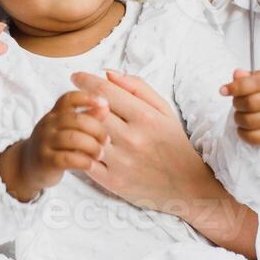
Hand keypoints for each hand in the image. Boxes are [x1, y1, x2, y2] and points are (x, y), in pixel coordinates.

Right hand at [2, 91, 109, 200]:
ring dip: (92, 147)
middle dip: (97, 130)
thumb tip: (105, 107)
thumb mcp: (67, 129)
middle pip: (77, 120)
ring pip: (74, 139)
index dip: (88, 98)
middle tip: (106, 140)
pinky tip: (90, 164)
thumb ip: (86, 117)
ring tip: (99, 154)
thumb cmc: (54, 146)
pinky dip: (84, 161)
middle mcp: (47, 125)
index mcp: (54, 114)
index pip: (69, 98)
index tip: (105, 103)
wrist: (27, 166)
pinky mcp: (45, 161)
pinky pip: (68, 159)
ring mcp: (44, 142)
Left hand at [70, 69, 259, 259]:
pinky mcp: (114, 182)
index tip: (76, 77)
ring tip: (71, 119)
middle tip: (71, 98)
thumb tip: (108, 73)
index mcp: (146, 117)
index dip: (86, 80)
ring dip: (75, 125)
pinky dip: (78, 150)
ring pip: (86, 136)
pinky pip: (85, 162)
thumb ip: (137, 88)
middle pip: (92, 112)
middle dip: (78, 101)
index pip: (106, 92)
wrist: (188, 186)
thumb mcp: (164, 111)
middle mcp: (133, 139)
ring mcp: (122, 162)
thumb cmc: (174, 144)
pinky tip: (78, 142)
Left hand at [221, 69, 259, 149]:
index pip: (256, 83)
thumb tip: (237, 74)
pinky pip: (252, 137)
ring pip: (249, 121)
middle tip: (237, 103)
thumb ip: (247, 78)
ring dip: (238, 118)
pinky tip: (244, 127)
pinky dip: (242, 133)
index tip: (223, 90)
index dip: (236, 87)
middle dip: (237, 103)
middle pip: (250, 103)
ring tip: (240, 114)